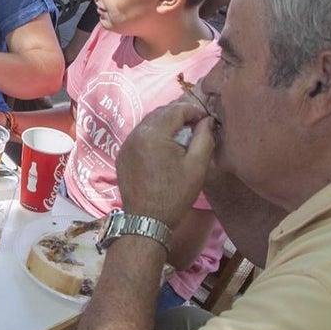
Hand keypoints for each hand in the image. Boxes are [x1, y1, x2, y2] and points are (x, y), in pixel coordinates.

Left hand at [115, 102, 215, 227]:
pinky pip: (140, 136)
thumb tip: (207, 120)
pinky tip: (165, 147)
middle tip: (196, 124)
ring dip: (166, 124)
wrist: (147, 220)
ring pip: (149, 123)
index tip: (206, 119)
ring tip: (183, 135)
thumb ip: (204, 138)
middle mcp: (136, 134)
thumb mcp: (197, 166)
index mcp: (154, 134)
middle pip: (160, 113)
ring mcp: (126, 144)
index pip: (175, 109)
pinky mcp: (122, 154)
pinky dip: (153, 135)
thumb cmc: (175, 194)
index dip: (193, 110)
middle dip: (179, 115)